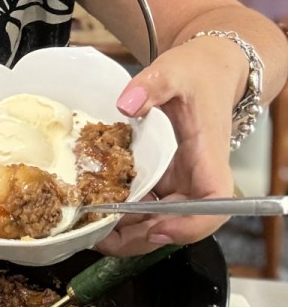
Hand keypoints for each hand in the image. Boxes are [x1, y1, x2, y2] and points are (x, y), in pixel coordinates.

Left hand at [97, 39, 237, 255]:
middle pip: (180, 222)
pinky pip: (148, 205)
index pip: (215, 202)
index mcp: (208, 155)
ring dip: (129, 230)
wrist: (208, 71)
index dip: (190, 224)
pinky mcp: (167, 180)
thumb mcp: (174, 70)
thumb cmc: (198, 72)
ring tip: (90, 228)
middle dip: (142, 236)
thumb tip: (127, 104)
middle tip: (100, 236)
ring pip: (161, 220)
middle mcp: (198, 176)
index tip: (157, 227)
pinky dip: (125, 213)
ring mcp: (182, 181)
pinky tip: (96, 210)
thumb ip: (152, 84)